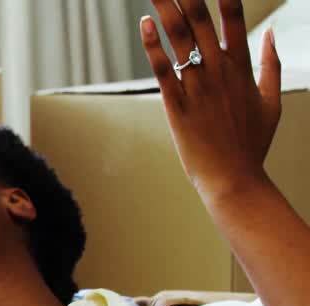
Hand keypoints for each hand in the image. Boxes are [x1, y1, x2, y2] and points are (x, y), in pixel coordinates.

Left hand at [141, 0, 280, 200]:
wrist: (233, 178)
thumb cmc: (250, 143)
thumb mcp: (271, 100)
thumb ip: (270, 63)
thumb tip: (270, 33)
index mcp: (242, 66)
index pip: (233, 17)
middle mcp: (219, 70)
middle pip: (200, 19)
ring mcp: (197, 87)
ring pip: (179, 38)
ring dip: (166, 8)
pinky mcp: (176, 105)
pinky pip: (163, 69)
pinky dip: (153, 45)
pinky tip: (144, 23)